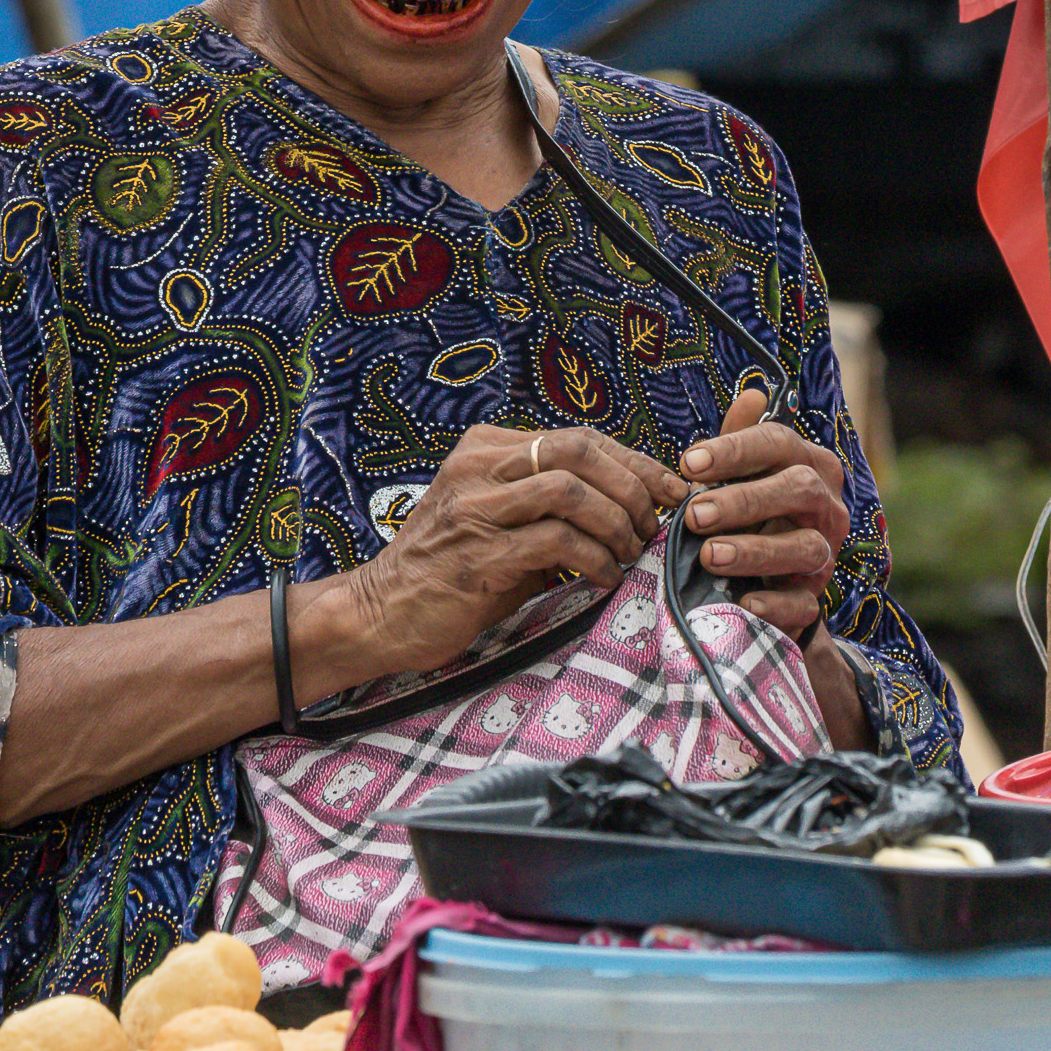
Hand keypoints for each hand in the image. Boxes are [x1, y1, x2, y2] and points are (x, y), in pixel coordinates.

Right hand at [350, 425, 685, 675]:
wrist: (379, 612)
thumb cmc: (452, 570)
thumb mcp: (500, 519)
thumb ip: (550, 502)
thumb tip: (635, 503)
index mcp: (487, 448)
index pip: (579, 437)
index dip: (635, 461)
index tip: (671, 490)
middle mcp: (477, 467)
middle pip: (578, 450)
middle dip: (632, 486)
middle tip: (653, 525)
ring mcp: (473, 509)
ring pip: (570, 491)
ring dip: (616, 523)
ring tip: (630, 553)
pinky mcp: (476, 555)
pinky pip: (556, 542)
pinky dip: (595, 559)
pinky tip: (605, 579)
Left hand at [681, 390, 848, 637]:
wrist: (770, 580)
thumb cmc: (750, 514)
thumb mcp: (743, 476)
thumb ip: (740, 442)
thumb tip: (752, 394)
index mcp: (808, 464)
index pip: (779, 443)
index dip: (735, 450)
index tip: (688, 463)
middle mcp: (825, 505)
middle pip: (797, 490)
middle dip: (744, 500)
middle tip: (694, 514)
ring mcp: (824, 553)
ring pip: (805, 547)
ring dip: (756, 551)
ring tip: (709, 555)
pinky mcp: (813, 598)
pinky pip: (804, 603)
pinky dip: (775, 603)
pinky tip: (745, 601)